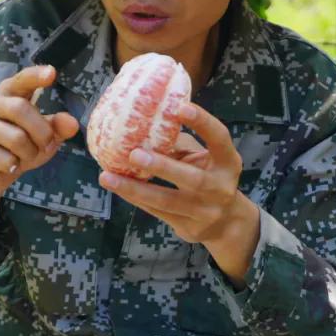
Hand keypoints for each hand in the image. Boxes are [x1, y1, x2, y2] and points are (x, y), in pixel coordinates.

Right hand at [0, 65, 77, 229]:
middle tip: (46, 146)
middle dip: (42, 132)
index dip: (35, 76)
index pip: (21, 81)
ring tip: (25, 157)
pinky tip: (9, 166)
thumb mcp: (44, 137)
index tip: (51, 73)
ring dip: (29, 153)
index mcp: (9, 95)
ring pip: (16, 137)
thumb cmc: (21, 148)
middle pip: (21, 108)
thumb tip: (72, 123)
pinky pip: (4, 158)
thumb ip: (58, 128)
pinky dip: (14, 166)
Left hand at [97, 102, 259, 284]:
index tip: (180, 107)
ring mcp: (206, 212)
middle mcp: (221, 187)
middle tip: (134, 154)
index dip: (202, 122)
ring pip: (168, 201)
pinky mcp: (190, 228)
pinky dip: (135, 198)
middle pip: (193, 178)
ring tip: (107, 177)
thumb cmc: (207, 175)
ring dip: (135, 189)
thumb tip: (142, 120)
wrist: (225, 222)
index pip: (220, 138)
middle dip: (163, 167)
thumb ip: (180, 143)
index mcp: (228, 162)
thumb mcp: (203, 157)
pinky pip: (158, 212)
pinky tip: (116, 187)